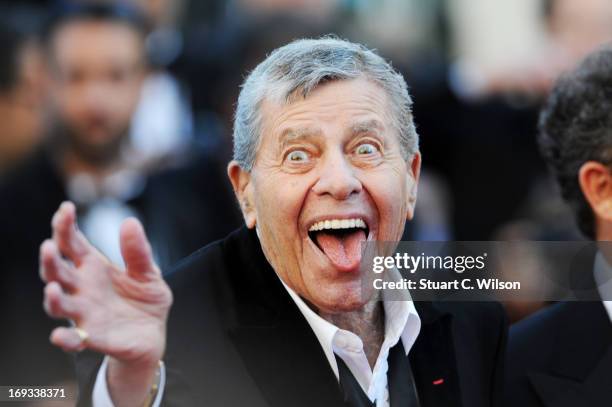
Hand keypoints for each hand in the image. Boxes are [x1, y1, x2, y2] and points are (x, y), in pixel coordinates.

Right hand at [40, 201, 171, 404]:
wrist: (152, 335)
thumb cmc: (145, 300)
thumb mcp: (148, 273)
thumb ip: (138, 252)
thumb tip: (130, 221)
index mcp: (94, 267)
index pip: (73, 243)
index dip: (65, 226)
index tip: (66, 208)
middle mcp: (83, 288)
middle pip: (58, 271)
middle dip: (50, 259)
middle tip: (49, 246)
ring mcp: (84, 313)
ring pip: (59, 303)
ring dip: (52, 296)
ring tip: (52, 287)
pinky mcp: (92, 337)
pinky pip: (72, 339)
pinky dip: (64, 337)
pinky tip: (59, 335)